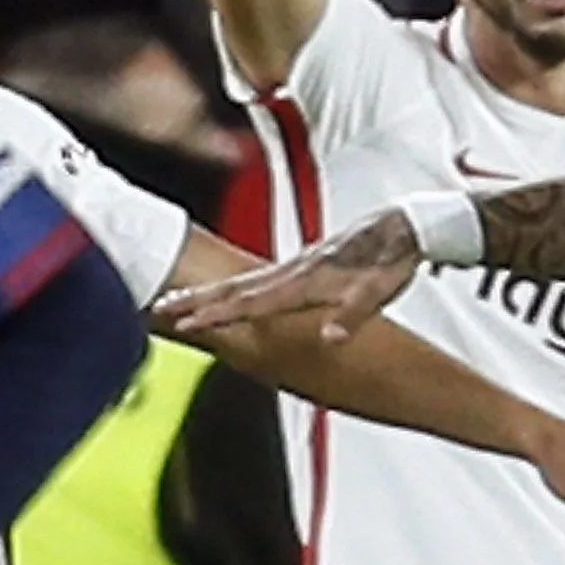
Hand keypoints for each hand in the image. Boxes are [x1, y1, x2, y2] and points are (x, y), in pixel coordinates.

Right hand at [154, 210, 422, 347]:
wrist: (406, 226)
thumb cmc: (392, 260)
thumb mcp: (378, 292)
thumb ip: (351, 316)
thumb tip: (329, 339)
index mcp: (304, 281)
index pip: (251, 302)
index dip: (216, 315)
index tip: (184, 322)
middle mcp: (292, 272)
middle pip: (233, 288)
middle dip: (195, 300)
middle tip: (158, 306)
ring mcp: (294, 266)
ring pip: (240, 282)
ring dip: (207, 293)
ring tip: (177, 300)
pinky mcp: (301, 265)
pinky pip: (255, 279)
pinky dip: (231, 288)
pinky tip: (225, 293)